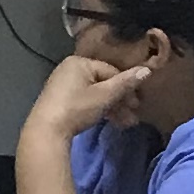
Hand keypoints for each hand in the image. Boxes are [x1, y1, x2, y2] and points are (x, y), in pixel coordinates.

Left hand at [22, 53, 149, 144]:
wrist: (46, 130)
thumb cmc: (77, 108)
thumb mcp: (104, 96)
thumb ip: (125, 83)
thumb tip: (147, 69)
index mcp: (79, 62)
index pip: (111, 71)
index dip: (127, 87)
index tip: (137, 104)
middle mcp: (69, 69)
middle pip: (103, 83)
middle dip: (120, 100)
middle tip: (133, 115)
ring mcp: (63, 84)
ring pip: (95, 93)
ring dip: (112, 107)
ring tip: (125, 122)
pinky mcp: (60, 99)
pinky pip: (85, 100)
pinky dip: (98, 109)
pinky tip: (111, 121)